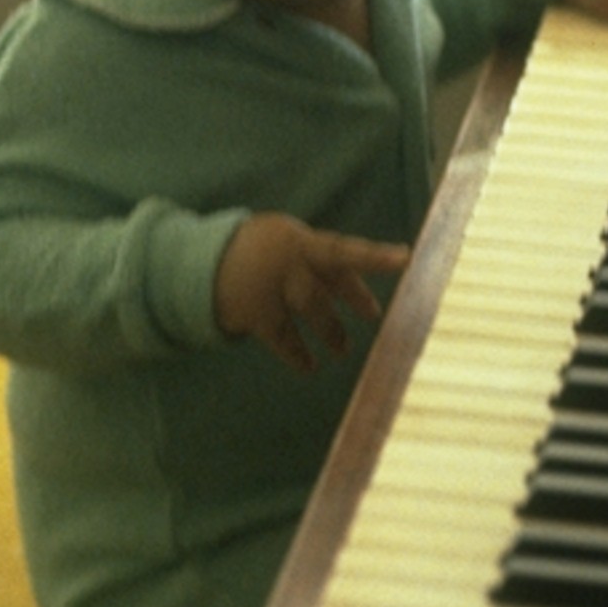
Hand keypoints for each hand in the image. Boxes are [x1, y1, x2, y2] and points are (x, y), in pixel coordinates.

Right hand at [214, 213, 408, 374]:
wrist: (201, 262)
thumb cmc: (260, 251)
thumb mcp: (287, 242)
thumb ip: (320, 261)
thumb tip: (361, 293)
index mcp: (299, 240)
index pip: (342, 248)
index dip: (376, 255)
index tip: (406, 258)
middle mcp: (287, 262)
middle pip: (328, 285)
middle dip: (355, 299)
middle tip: (374, 315)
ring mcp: (269, 287)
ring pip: (312, 312)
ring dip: (331, 332)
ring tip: (341, 350)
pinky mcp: (254, 314)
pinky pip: (285, 339)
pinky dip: (299, 355)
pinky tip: (309, 367)